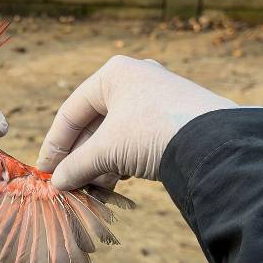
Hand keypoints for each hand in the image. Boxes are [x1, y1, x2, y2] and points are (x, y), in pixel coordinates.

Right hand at [37, 56, 236, 188]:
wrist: (216, 142)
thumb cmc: (152, 133)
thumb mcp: (107, 151)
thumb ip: (77, 166)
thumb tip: (58, 183)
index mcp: (113, 74)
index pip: (71, 111)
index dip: (55, 144)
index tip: (45, 171)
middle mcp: (135, 78)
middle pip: (94, 123)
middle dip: (81, 157)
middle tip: (69, 184)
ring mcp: (158, 96)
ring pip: (117, 133)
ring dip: (101, 163)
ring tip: (95, 189)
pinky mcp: (175, 116)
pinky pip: (138, 139)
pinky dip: (123, 160)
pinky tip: (119, 182)